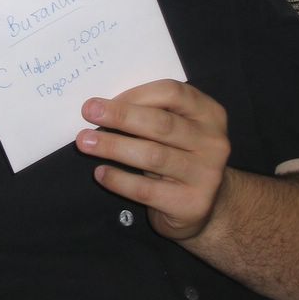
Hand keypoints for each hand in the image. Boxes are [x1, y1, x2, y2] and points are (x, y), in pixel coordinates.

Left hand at [75, 79, 229, 241]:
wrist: (205, 206)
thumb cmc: (180, 156)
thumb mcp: (177, 130)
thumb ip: (153, 114)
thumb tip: (104, 106)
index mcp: (209, 113)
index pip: (172, 93)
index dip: (136, 94)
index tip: (106, 100)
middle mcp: (213, 142)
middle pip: (161, 123)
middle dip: (120, 116)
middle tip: (88, 112)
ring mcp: (206, 175)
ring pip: (152, 155)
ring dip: (113, 146)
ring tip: (85, 142)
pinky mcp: (190, 204)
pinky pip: (146, 190)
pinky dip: (119, 180)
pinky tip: (100, 173)